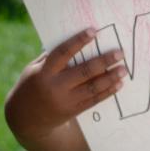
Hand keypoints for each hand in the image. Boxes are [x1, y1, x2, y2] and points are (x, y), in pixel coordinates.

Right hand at [9, 27, 126, 135]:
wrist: (26, 119)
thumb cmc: (31, 86)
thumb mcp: (33, 69)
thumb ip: (50, 57)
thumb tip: (72, 41)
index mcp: (44, 72)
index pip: (63, 53)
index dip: (78, 41)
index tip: (94, 31)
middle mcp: (55, 86)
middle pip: (84, 71)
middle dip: (104, 61)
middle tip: (120, 53)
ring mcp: (65, 100)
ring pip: (92, 87)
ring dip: (110, 78)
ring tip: (123, 69)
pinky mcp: (73, 111)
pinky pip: (94, 100)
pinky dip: (107, 92)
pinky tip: (118, 84)